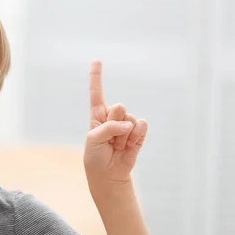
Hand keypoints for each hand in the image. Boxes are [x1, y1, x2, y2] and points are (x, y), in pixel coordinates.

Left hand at [83, 60, 147, 186]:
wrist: (108, 174)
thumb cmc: (96, 156)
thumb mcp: (93, 140)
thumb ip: (108, 128)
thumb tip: (128, 124)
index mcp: (97, 115)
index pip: (96, 93)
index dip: (96, 76)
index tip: (96, 59)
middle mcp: (113, 117)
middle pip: (118, 107)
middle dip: (114, 123)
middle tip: (109, 139)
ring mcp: (126, 125)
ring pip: (130, 119)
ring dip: (123, 135)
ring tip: (117, 146)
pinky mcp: (138, 134)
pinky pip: (142, 126)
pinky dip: (136, 135)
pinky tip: (128, 145)